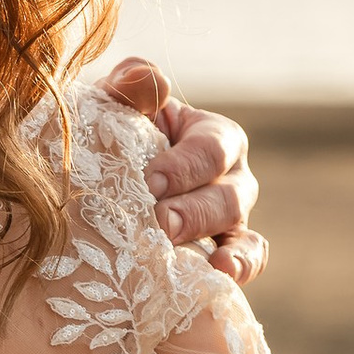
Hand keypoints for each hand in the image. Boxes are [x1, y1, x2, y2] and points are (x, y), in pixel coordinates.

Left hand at [96, 57, 264, 285]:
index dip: (183, 167)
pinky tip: (219, 273)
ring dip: (206, 239)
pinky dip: (240, 265)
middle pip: (228, 196)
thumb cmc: (116, 136)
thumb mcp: (118, 104)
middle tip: (157, 222)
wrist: (104, 180)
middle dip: (192, 211)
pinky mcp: (227, 249)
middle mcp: (231, 177)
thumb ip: (131, 85)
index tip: (149, 182)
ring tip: (179, 251)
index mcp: (213, 137)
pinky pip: (249, 258)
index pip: (211, 150)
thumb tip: (148, 80)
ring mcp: (232, 218)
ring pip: (239, 229)